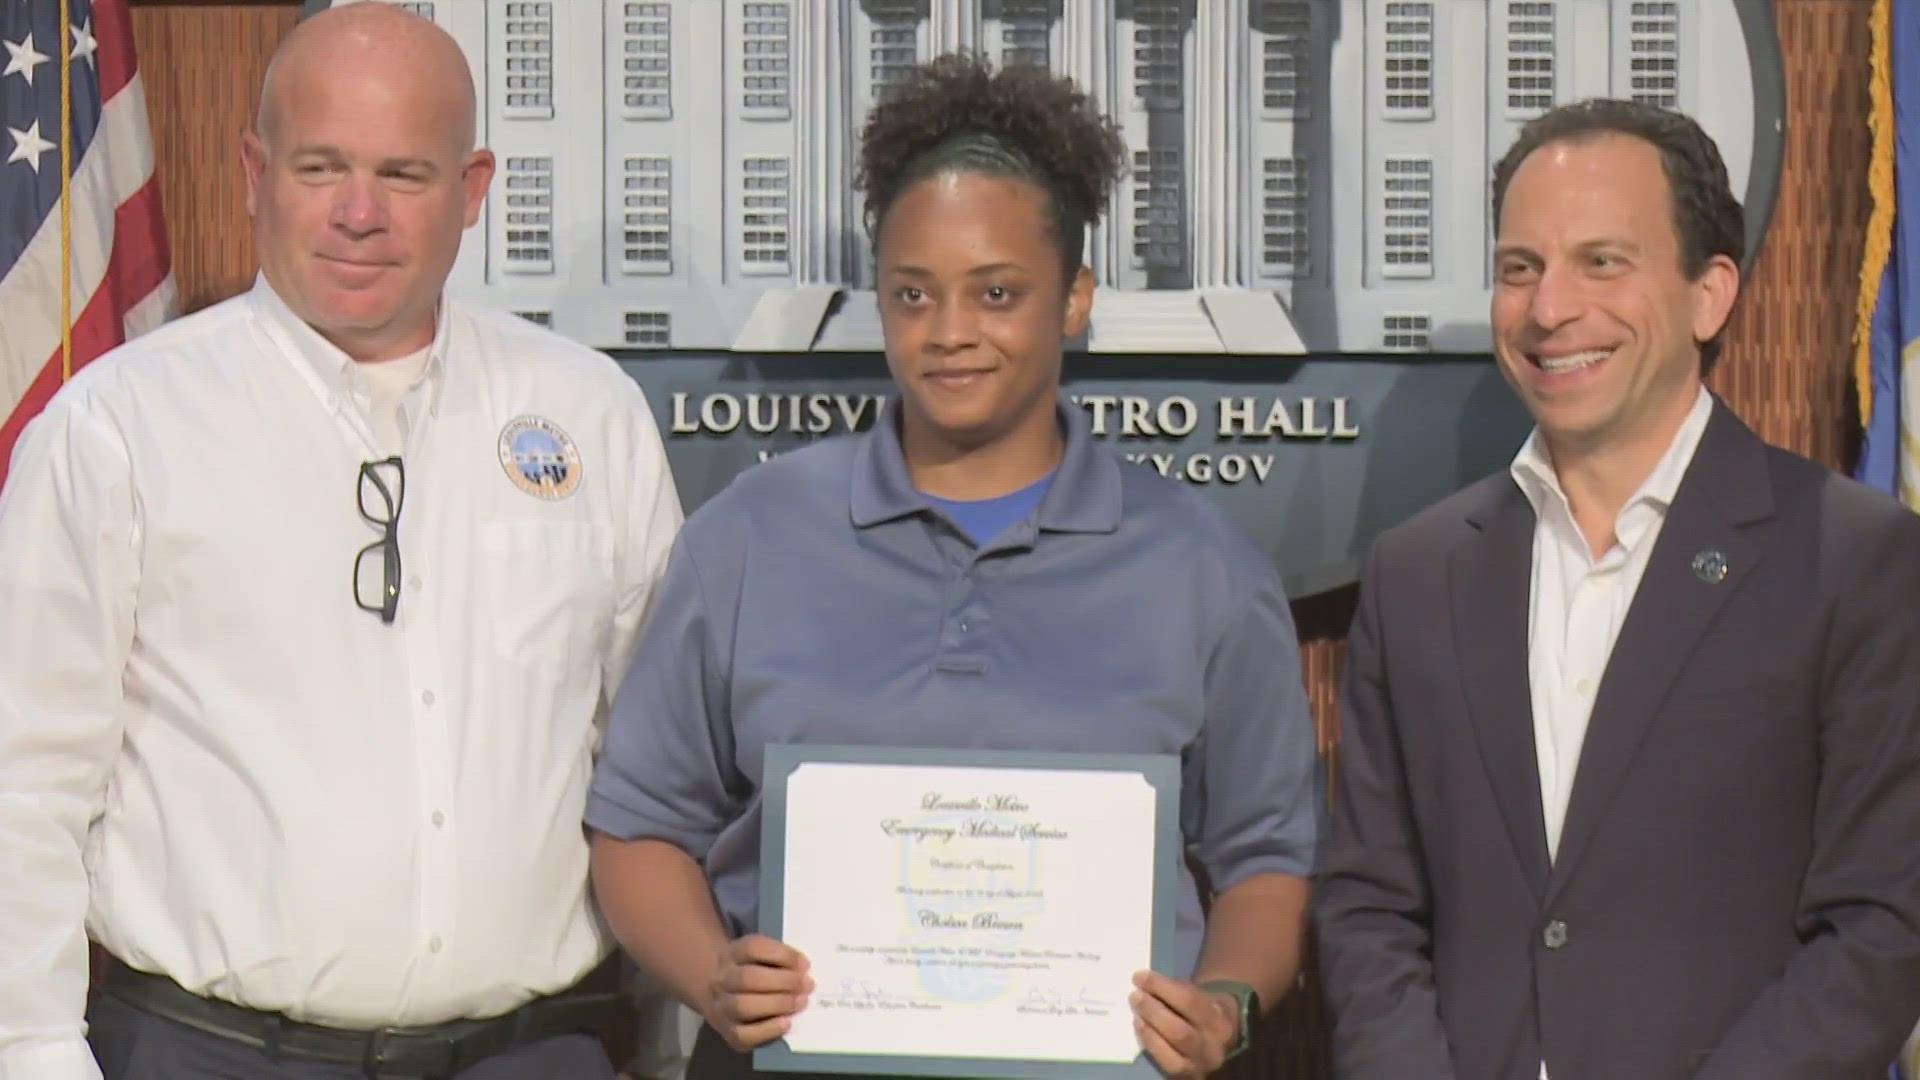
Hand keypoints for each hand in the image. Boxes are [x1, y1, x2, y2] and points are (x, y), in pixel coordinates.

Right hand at [704, 934, 811, 1051]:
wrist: (725, 1000)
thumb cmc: (755, 974)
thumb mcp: (763, 958)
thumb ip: (781, 959)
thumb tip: (803, 969)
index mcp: (732, 954)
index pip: (752, 948)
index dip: (782, 954)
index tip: (805, 964)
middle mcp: (722, 980)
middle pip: (747, 978)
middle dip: (783, 981)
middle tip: (807, 985)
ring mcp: (722, 1008)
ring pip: (743, 1006)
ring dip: (778, 1004)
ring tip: (801, 1002)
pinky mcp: (728, 1034)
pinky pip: (743, 1034)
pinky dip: (768, 1029)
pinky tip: (786, 1022)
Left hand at [1129, 970, 1240, 1078]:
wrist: (1222, 1039)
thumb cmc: (1202, 1009)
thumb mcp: (1199, 994)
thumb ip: (1175, 989)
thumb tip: (1144, 983)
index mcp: (1219, 1019)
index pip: (1189, 1001)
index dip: (1161, 987)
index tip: (1140, 977)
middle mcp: (1212, 1047)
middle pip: (1179, 1031)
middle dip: (1153, 1012)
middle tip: (1135, 996)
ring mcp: (1200, 1065)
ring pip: (1171, 1053)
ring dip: (1148, 1031)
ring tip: (1135, 1013)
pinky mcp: (1186, 1076)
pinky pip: (1165, 1064)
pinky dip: (1150, 1045)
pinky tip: (1140, 1029)